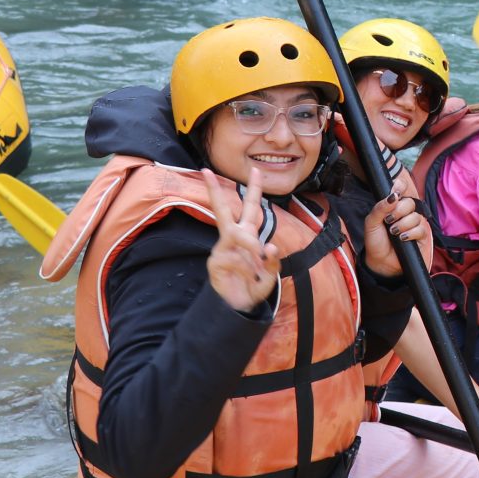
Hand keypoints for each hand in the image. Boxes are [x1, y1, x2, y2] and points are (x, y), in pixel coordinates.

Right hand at [203, 167, 280, 312]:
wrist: (239, 308)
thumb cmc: (253, 287)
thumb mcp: (270, 276)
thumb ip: (273, 262)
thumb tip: (271, 246)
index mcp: (247, 236)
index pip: (250, 209)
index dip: (253, 190)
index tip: (256, 169)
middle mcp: (232, 239)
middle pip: (223, 210)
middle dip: (215, 191)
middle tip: (205, 171)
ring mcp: (221, 249)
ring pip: (234, 234)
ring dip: (249, 244)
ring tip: (259, 263)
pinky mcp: (215, 263)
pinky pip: (235, 259)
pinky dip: (248, 269)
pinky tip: (250, 277)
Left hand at [362, 192, 430, 276]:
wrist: (380, 262)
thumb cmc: (375, 241)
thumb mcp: (371, 222)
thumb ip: (380, 207)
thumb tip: (393, 195)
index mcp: (393, 206)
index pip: (401, 188)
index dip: (400, 186)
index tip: (394, 193)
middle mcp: (405, 213)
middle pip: (410, 202)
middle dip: (399, 211)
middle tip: (389, 220)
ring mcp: (414, 224)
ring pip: (415, 216)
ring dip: (403, 225)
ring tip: (394, 233)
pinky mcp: (422, 236)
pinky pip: (421, 229)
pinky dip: (410, 233)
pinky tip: (402, 239)